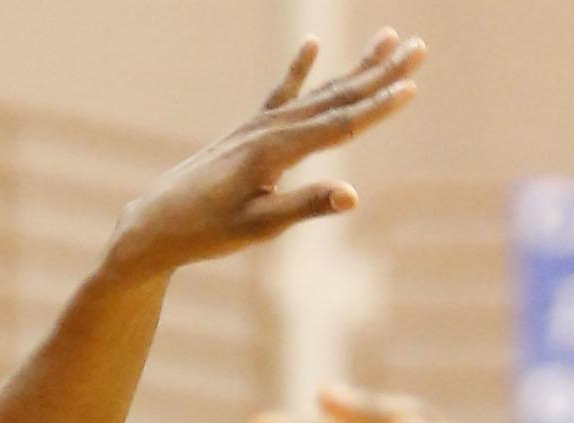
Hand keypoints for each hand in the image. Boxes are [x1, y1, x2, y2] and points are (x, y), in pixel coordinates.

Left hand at [106, 31, 422, 281]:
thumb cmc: (205, 232)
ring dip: (355, 67)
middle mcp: (268, 130)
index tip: (412, 86)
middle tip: (420, 46)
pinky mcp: (245, 133)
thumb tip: (352, 196)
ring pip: (317, 92)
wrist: (153, 226)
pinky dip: (298, 70)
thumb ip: (305, 207)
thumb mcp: (257, 227)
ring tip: (388, 38)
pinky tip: (311, 45)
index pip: (339, 126)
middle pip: (336, 98)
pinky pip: (279, 95)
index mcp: (275, 152)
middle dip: (380, 73)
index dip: (378, 107)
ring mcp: (256, 128)